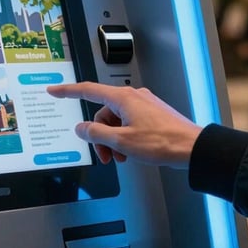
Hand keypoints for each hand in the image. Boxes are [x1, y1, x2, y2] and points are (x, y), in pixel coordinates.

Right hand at [47, 82, 202, 168]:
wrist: (192, 148)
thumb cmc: (162, 142)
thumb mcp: (121, 141)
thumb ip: (96, 134)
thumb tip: (82, 129)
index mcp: (122, 98)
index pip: (87, 91)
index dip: (67, 91)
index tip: (54, 91)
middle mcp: (133, 97)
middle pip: (103, 114)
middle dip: (100, 136)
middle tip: (105, 155)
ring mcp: (144, 105)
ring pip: (116, 121)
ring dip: (113, 140)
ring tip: (121, 157)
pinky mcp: (152, 114)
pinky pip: (129, 123)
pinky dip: (125, 138)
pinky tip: (131, 152)